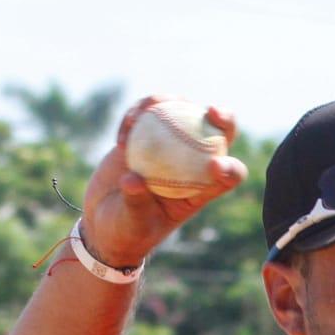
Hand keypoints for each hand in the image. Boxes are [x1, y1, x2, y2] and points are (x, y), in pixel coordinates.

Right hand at [77, 97, 248, 267]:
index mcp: (202, 189)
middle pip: (217, 135)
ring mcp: (169, 146)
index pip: (228, 176)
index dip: (231, 168)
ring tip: (147, 110)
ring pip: (181, 114)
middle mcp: (192, 164)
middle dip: (224, 119)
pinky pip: (147, 115)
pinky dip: (137, 114)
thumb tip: (133, 180)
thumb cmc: (126, 230)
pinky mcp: (145, 136)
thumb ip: (135, 202)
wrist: (104, 219)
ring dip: (170, 103)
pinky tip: (126, 125)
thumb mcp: (132, 222)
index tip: (215, 166)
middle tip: (212, 112)